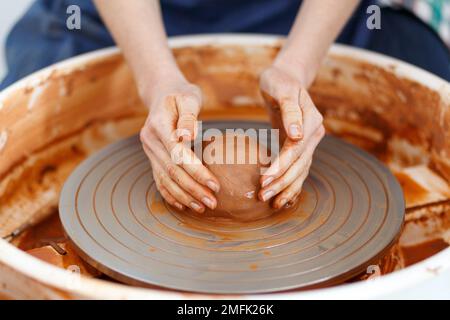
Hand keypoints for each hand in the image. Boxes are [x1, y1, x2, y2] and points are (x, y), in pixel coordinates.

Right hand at [139, 76, 219, 212]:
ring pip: (164, 179)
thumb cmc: (180, 94)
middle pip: (172, 171)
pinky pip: (159, 179)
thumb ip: (188, 116)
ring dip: (183, 196)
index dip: (196, 171)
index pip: (178, 154)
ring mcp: (149, 150)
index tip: (215, 184)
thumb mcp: (188, 97)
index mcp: (158, 125)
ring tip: (202, 208)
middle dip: (193, 189)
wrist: (162, 92)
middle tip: (212, 202)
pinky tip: (184, 205)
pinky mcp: (152, 157)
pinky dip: (170, 194)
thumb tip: (188, 136)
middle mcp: (150, 140)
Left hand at [258, 64, 324, 208]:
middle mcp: (314, 133)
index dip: (281, 165)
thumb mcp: (281, 88)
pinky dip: (291, 184)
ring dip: (287, 188)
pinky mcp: (301, 147)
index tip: (264, 178)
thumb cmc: (279, 81)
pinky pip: (298, 169)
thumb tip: (297, 135)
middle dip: (282, 182)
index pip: (296, 148)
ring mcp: (310, 142)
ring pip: (301, 170)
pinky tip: (281, 198)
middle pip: (300, 163)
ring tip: (271, 203)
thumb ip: (290, 109)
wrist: (285, 79)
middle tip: (262, 195)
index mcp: (311, 119)